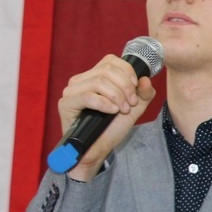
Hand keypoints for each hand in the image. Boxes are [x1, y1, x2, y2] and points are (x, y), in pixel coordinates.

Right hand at [57, 55, 156, 179]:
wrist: (98, 150)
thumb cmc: (112, 128)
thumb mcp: (134, 108)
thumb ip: (143, 93)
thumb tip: (145, 79)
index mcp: (95, 77)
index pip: (110, 60)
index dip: (127, 71)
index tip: (136, 87)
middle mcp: (81, 81)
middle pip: (107, 70)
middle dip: (125, 86)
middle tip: (131, 103)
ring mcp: (72, 91)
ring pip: (98, 81)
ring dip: (117, 96)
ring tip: (122, 110)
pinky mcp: (66, 104)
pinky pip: (87, 96)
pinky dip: (104, 103)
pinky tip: (112, 112)